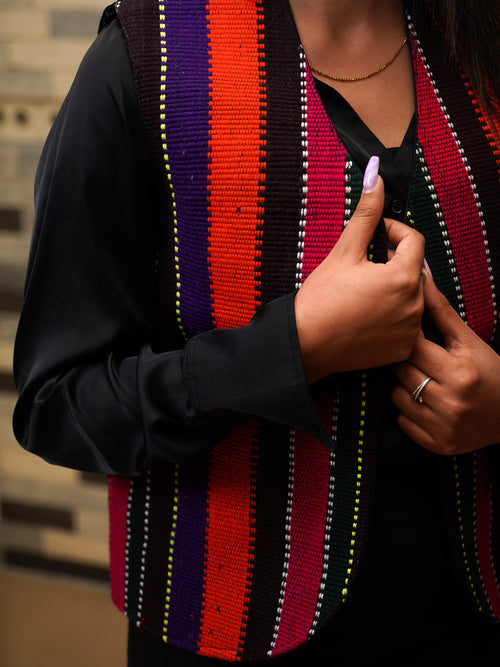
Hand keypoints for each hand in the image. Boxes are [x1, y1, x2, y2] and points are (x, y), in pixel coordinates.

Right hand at [294, 161, 425, 383]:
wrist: (305, 344)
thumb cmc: (320, 299)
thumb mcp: (344, 251)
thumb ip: (366, 214)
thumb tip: (375, 175)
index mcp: (403, 276)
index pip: (414, 240)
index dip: (393, 232)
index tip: (374, 237)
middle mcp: (414, 304)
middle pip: (414, 269)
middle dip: (392, 262)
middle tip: (363, 267)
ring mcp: (410, 330)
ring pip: (411, 296)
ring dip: (394, 288)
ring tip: (363, 293)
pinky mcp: (403, 348)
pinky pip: (407, 323)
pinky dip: (393, 316)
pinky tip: (367, 315)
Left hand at [392, 274, 499, 454]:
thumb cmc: (491, 372)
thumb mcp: (470, 341)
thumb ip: (440, 311)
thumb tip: (420, 278)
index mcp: (460, 372)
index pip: (413, 349)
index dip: (413, 343)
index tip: (418, 341)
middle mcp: (451, 402)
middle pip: (402, 372)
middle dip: (410, 365)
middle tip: (428, 364)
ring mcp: (444, 427)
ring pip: (398, 397)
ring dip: (407, 388)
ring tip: (429, 384)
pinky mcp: (438, 446)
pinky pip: (403, 422)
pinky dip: (410, 413)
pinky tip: (430, 406)